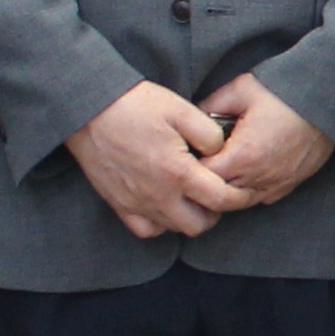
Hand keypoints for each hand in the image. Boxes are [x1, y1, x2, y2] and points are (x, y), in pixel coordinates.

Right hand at [67, 83, 248, 238]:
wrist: (88, 110)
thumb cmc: (136, 106)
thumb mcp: (182, 110)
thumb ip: (210, 134)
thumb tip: (222, 152)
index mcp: (178, 172)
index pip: (220, 200)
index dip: (239, 198)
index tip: (246, 192)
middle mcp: (158, 195)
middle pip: (198, 224)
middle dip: (215, 212)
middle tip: (218, 193)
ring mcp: (136, 203)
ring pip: (173, 229)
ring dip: (189, 218)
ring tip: (193, 197)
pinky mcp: (118, 204)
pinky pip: (145, 230)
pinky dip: (160, 224)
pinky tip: (166, 204)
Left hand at [199, 74, 332, 205]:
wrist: (331, 97)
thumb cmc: (286, 92)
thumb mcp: (241, 89)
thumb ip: (209, 105)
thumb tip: (190, 119)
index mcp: (243, 155)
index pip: (201, 177)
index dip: (189, 166)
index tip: (187, 154)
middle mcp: (259, 176)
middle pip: (219, 195)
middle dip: (206, 182)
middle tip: (200, 163)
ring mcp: (278, 182)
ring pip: (241, 201)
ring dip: (229, 189)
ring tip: (222, 170)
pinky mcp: (292, 182)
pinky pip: (263, 198)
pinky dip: (251, 190)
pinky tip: (247, 173)